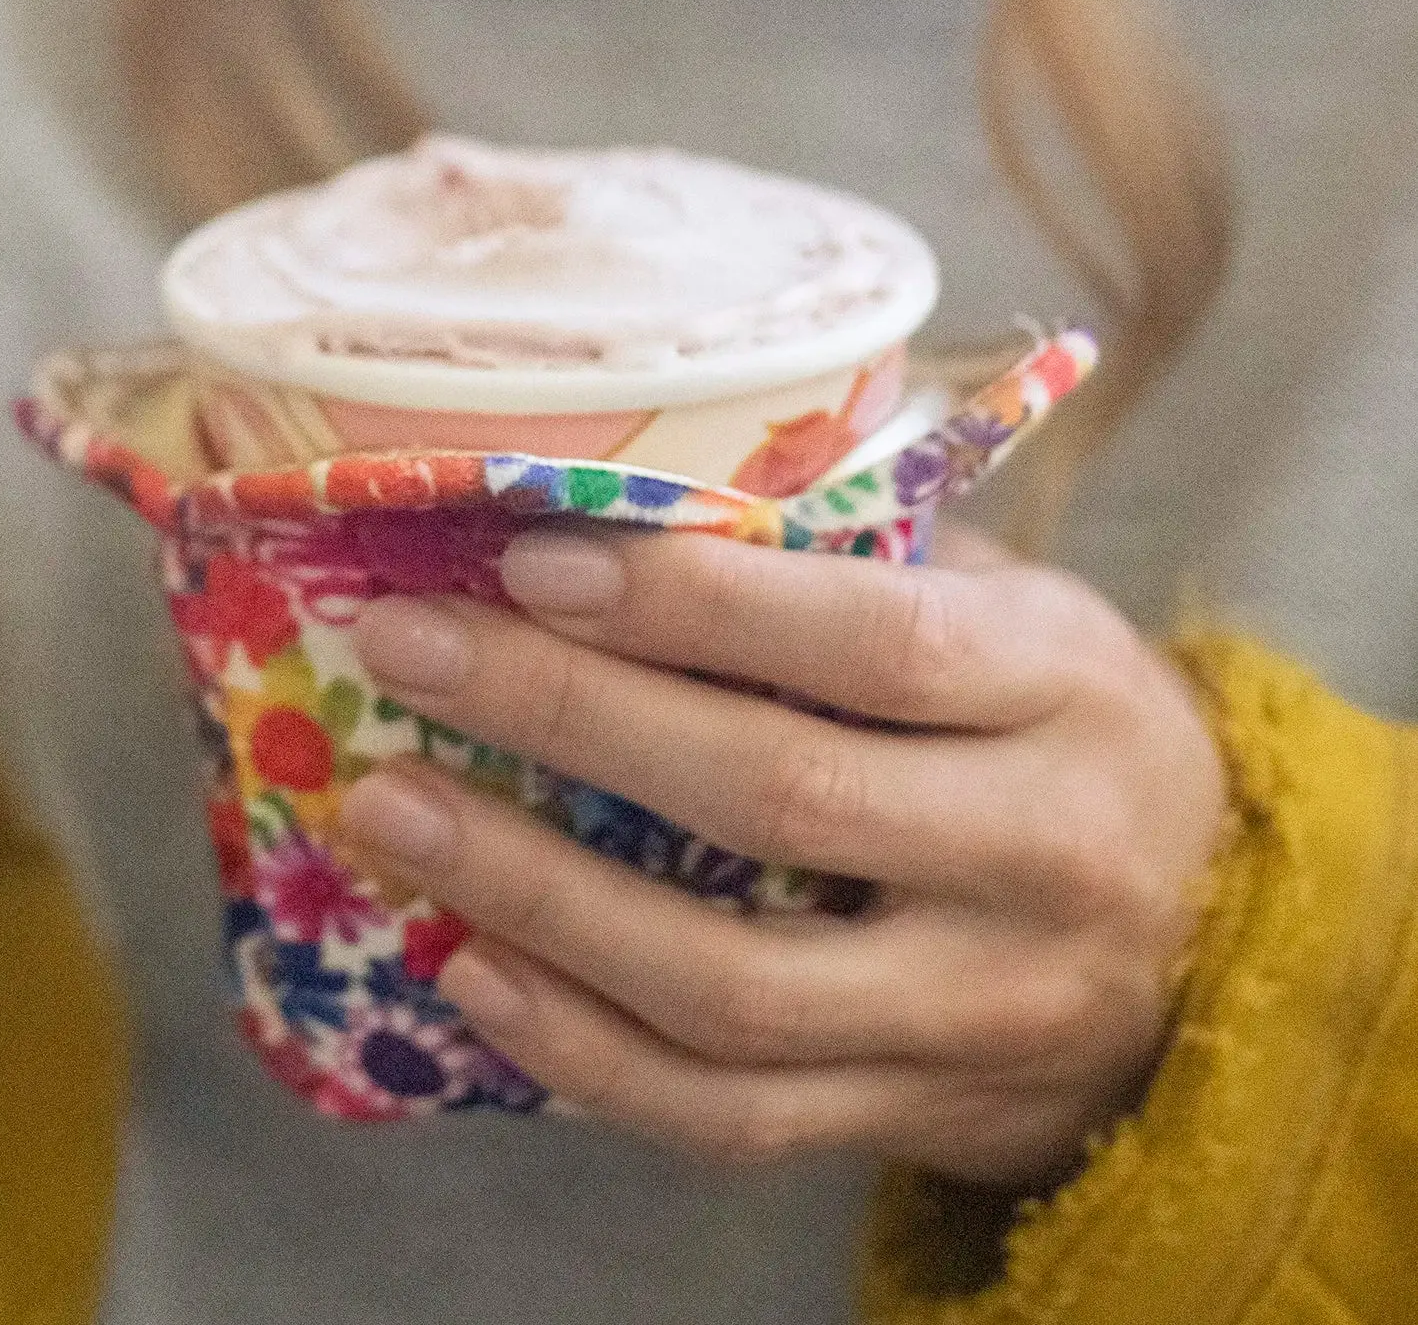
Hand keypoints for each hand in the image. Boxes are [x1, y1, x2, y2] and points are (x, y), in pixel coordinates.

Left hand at [340, 519, 1227, 1189]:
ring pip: (734, 987)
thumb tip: (610, 492)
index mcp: (1065, 688)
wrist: (1218, 940)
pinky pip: (736, 1114)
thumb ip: (852, 560)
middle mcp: (1043, 857)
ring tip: (392, 810)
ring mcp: (986, 1012)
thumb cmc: (1056, 721)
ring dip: (535, 899)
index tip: (528, 556)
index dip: (691, 603)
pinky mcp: (926, 1117)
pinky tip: (471, 971)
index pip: (871, 644)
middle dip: (565, 716)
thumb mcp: (1010, 610)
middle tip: (405, 647)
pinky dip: (587, 1051)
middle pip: (779, 797)